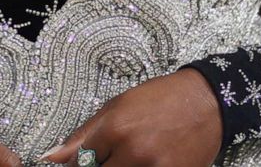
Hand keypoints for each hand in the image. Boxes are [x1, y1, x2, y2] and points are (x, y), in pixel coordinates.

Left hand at [41, 69, 221, 166]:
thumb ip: (84, 135)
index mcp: (116, 129)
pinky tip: (147, 161)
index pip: (80, 162)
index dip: (78, 164)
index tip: (85, 162)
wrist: (208, 102)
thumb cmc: (161, 99)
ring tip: (130, 157)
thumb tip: (52, 157)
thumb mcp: (118, 106)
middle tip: (113, 157)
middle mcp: (134, 152)